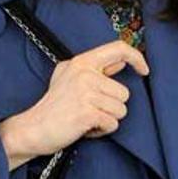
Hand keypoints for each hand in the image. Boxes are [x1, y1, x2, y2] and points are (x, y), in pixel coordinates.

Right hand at [14, 39, 149, 155]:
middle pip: (124, 92)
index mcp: (82, 61)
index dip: (136, 58)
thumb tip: (120, 63)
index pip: (118, 49)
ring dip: (107, 119)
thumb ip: (94, 68)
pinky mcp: (87, 112)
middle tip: (90, 109)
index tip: (144, 70)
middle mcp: (85, 73)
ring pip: (121, 110)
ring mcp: (86, 92)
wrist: (33, 128)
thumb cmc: (53, 105)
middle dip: (112, 106)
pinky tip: (85, 127)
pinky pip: (112, 124)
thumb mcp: (69, 76)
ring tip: (87, 118)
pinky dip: (101, 130)